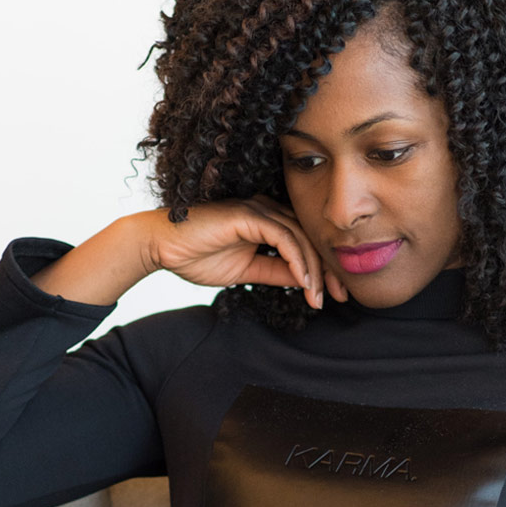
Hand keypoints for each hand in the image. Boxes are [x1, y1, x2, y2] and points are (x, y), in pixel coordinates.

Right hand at [146, 196, 349, 309]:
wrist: (162, 247)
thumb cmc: (197, 256)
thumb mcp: (246, 271)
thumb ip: (275, 273)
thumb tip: (304, 282)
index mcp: (267, 222)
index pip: (305, 243)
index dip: (323, 268)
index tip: (335, 295)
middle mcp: (267, 211)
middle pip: (310, 238)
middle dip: (329, 269)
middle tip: (343, 296)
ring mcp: (258, 210)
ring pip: (300, 237)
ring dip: (314, 269)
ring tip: (319, 296)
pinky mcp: (248, 215)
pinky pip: (283, 237)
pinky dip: (297, 260)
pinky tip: (304, 282)